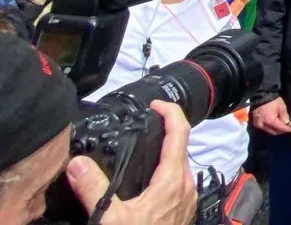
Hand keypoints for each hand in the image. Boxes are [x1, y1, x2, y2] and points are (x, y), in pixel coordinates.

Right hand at [68, 100, 195, 224]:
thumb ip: (94, 189)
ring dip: (166, 154)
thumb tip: (78, 163)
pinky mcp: (183, 211)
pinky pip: (177, 183)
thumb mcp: (110, 218)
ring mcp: (187, 199)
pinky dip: (165, 172)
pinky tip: (148, 180)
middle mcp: (186, 186)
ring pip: (180, 166)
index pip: (180, 133)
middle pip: (181, 148)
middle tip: (147, 122)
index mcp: (173, 180)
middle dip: (166, 131)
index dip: (170, 112)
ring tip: (146, 147)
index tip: (156, 103)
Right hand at [250, 96, 290, 134]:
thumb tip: (288, 123)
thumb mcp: (282, 107)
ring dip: (277, 130)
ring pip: (270, 131)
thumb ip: (285, 117)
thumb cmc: (272, 101)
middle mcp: (263, 125)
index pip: (281, 128)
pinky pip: (265, 129)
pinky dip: (271, 128)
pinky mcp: (255, 124)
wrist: (261, 96)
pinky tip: (275, 124)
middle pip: (275, 132)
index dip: (287, 129)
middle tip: (288, 126)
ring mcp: (258, 125)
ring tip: (282, 125)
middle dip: (282, 130)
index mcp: (270, 121)